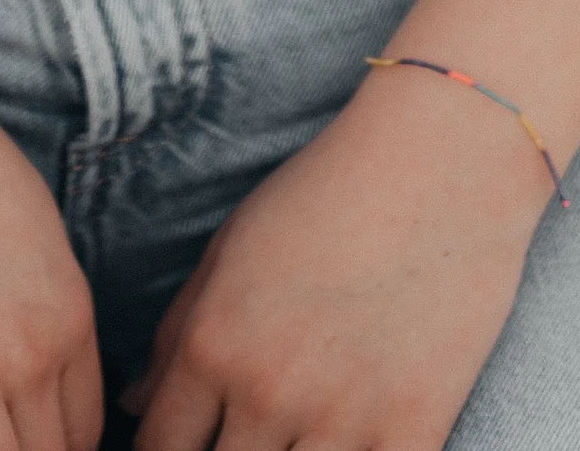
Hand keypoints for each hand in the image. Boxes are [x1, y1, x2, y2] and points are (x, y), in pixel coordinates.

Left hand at [127, 74, 550, 450]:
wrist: (442, 158)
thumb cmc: (329, 190)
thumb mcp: (233, 245)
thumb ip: (178, 330)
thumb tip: (136, 404)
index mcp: (212, 343)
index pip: (159, 449)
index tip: (188, 444)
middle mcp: (266, 390)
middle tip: (243, 435)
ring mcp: (340, 417)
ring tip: (290, 439)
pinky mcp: (412, 430)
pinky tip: (347, 446)